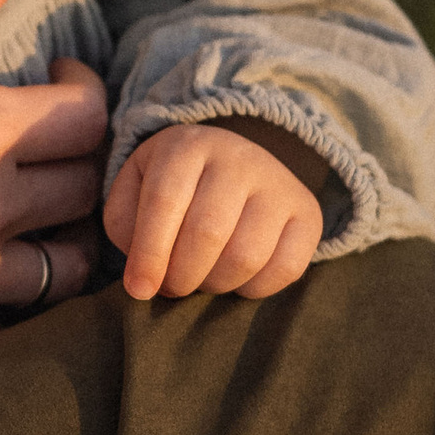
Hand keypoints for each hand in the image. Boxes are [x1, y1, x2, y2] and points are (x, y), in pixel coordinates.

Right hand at [0, 0, 109, 363]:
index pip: (86, 116)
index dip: (87, 88)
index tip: (58, 76)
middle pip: (86, 189)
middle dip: (86, 156)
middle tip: (56, 139)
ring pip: (67, 268)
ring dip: (72, 238)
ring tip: (49, 217)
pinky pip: (8, 333)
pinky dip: (17, 314)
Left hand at [107, 120, 325, 302]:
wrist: (230, 163)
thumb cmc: (173, 186)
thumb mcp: (136, 190)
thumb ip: (127, 226)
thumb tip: (144, 274)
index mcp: (186, 145)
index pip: (165, 202)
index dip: (149, 252)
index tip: (138, 289)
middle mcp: (237, 157)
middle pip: (208, 232)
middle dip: (182, 275)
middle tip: (172, 286)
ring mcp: (278, 183)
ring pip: (246, 255)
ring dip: (215, 284)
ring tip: (200, 279)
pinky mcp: (307, 212)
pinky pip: (286, 268)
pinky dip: (254, 289)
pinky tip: (235, 279)